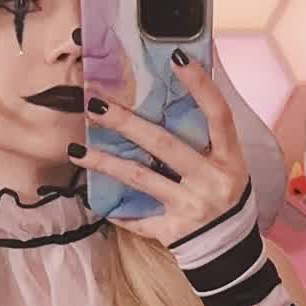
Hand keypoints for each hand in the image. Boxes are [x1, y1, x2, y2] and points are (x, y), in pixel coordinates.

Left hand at [77, 55, 248, 248]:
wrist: (230, 248)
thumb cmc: (224, 194)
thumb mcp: (228, 162)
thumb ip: (209, 132)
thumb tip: (186, 78)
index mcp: (229, 158)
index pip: (218, 114)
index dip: (201, 85)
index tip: (176, 57)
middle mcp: (210, 180)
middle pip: (163, 144)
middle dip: (125, 122)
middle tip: (94, 104)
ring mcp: (190, 206)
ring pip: (140, 178)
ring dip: (104, 163)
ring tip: (76, 150)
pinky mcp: (172, 231)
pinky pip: (137, 219)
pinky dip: (117, 212)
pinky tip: (95, 200)